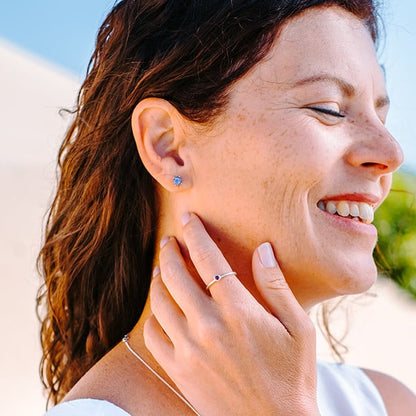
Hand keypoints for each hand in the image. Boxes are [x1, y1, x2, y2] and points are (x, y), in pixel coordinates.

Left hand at [144, 213, 319, 415]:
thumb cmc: (293, 376)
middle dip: (170, 251)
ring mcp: (190, 350)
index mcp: (240, 311)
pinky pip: (154, 334)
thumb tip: (262, 248)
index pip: (208, 259)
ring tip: (160, 269)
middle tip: (168, 241)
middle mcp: (209, 326)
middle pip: (177, 275)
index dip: (195, 234)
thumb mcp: (299, 328)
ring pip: (160, 302)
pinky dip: (153, 314)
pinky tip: (158, 307)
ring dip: (158, 279)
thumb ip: (277, 285)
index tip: (187, 218)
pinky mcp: (179, 371)